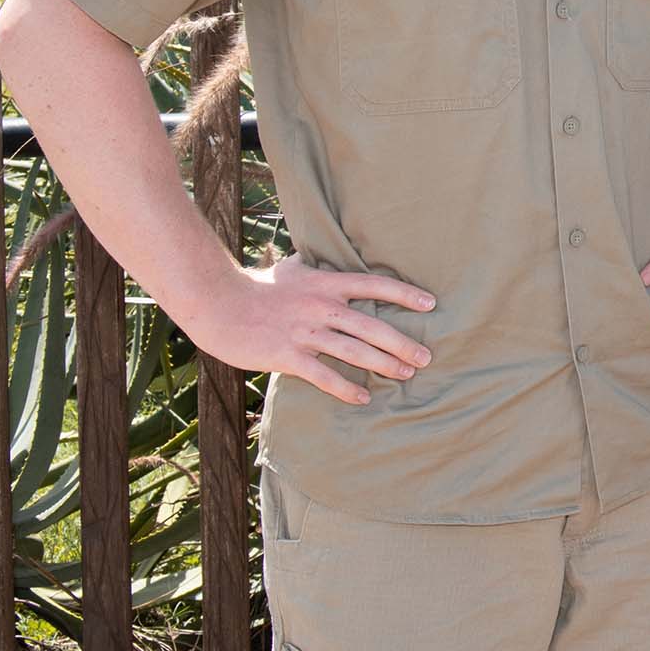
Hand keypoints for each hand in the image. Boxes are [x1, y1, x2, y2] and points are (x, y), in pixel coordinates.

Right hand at [180, 259, 435, 405]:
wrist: (218, 304)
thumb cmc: (257, 287)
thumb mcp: (292, 269)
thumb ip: (314, 263)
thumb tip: (324, 253)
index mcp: (326, 283)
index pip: (375, 286)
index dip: (405, 294)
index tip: (431, 304)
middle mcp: (322, 306)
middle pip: (373, 326)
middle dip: (403, 343)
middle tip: (426, 357)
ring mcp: (306, 332)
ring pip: (354, 351)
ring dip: (384, 364)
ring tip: (405, 375)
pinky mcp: (288, 355)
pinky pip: (323, 375)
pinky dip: (345, 387)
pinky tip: (362, 397)